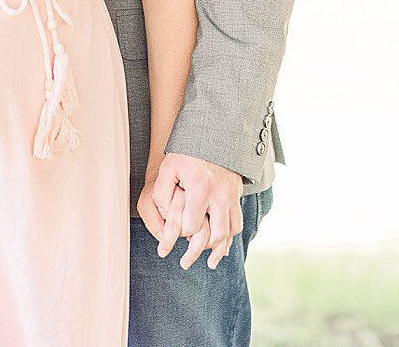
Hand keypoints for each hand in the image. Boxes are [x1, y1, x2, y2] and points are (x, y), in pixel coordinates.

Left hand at [147, 153, 242, 270]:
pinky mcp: (236, 195)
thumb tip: (161, 215)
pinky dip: (230, 236)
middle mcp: (219, 196)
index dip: (182, 233)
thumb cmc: (187, 153)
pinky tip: (221, 246)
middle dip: (199, 250)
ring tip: (208, 261)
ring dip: (219, 247)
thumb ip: (162, 192)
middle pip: (216, 235)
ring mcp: (231, 196)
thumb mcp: (169, 168)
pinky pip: (237, 222)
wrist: (215, 136)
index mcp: (201, 189)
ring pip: (231, 231)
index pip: (192, 226)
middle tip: (185, 263)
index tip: (174, 233)